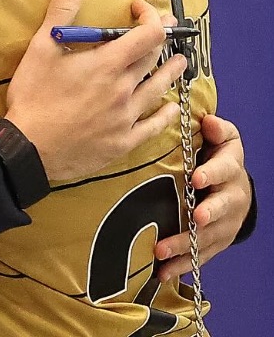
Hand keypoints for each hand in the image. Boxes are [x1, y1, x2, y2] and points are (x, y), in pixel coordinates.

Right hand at [5, 0, 184, 181]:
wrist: (29, 147)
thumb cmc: (33, 96)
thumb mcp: (40, 48)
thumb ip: (60, 12)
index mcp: (107, 64)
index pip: (146, 34)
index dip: (151, 17)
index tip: (140, 9)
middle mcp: (124, 89)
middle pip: (154, 60)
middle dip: (162, 41)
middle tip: (165, 31)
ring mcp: (126, 117)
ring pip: (159, 90)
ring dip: (171, 73)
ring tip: (180, 63)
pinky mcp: (123, 141)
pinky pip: (154, 126)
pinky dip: (165, 113)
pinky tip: (170, 107)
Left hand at [154, 114, 251, 280]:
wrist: (233, 186)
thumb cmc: (217, 156)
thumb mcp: (221, 138)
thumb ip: (216, 130)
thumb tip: (209, 121)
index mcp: (230, 168)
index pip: (225, 169)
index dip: (212, 173)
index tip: (197, 178)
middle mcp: (232, 197)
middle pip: (222, 208)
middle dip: (208, 213)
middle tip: (194, 218)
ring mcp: (225, 222)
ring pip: (208, 236)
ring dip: (185, 245)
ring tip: (161, 252)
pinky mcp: (217, 241)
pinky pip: (200, 255)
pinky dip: (182, 264)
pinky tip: (163, 272)